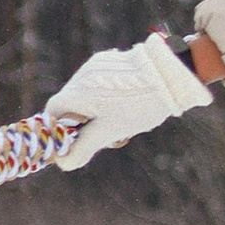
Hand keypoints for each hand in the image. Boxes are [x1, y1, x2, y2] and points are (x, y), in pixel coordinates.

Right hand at [45, 33, 216, 169]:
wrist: (171, 75)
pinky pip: (100, 85)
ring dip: (98, 113)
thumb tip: (63, 163)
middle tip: (109, 137)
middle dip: (85, 125)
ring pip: (87, 97)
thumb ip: (83, 147)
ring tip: (124, 122)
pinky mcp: (111, 61)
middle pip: (71, 106)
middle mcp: (82, 75)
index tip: (76, 142)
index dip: (59, 130)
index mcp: (77, 91)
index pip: (53, 112)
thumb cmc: (139, 105)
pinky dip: (107, 99)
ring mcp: (97, 66)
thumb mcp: (110, 131)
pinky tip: (129, 105)